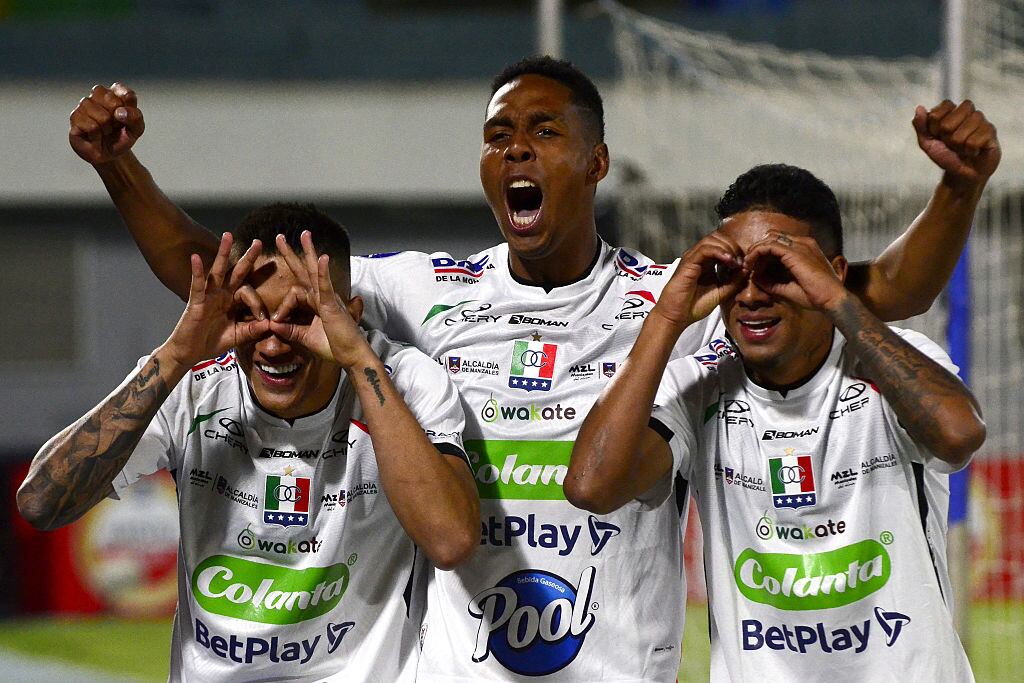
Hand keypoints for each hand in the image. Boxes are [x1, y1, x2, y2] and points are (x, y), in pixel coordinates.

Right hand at [69, 83, 144, 165]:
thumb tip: (119, 112)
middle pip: (114, 102)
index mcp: (115, 93)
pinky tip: (94, 136)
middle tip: (114, 126)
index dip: (130, 111)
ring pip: (103, 116)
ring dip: (107, 129)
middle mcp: (98, 94)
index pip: (127, 94)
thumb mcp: (137, 129)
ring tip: (104, 131)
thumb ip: (135, 117)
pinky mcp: (75, 116)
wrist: (108, 154)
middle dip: (118, 121)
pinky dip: (97, 136)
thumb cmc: (122, 137)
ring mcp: (84, 104)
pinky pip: (92, 127)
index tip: (126, 119)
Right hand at [164, 233, 268, 367]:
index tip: (264, 318)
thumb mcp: (237, 336)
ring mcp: (209, 296)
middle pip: (237, 272)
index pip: (248, 292)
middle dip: (248, 258)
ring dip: (223, 253)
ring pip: (218, 271)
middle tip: (258, 242)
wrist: (190, 354)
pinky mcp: (196, 301)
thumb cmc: (211, 343)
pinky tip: (196, 258)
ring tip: (228, 235)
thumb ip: (252, 329)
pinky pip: (197, 284)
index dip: (257, 304)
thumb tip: (271, 324)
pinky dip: (197, 271)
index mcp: (232, 302)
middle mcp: (221, 294)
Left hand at [271, 231, 369, 368]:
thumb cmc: (333, 347)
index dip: (282, 307)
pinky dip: (323, 272)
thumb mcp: (305, 338)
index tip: (275, 322)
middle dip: (293, 254)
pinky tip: (322, 258)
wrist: (351, 356)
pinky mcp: (332, 305)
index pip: (294, 294)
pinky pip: (325, 285)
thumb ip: (290, 330)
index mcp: (315, 303)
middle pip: (305, 270)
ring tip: (304, 234)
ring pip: (315, 271)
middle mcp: (322, 297)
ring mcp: (327, 299)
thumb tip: (272, 324)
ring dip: (309, 252)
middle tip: (280, 237)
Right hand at [653, 231, 745, 328]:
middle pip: (718, 238)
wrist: (676, 316)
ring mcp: (692, 258)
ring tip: (734, 262)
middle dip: (733, 247)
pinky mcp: (688, 262)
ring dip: (727, 248)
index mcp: (706, 263)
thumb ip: (733, 281)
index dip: (736, 251)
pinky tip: (728, 261)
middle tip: (741, 262)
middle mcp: (698, 257)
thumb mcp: (721, 293)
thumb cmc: (694, 306)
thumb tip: (747, 268)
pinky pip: (705, 249)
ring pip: (712, 239)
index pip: (722, 245)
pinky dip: (719, 251)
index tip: (744, 264)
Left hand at [743, 231, 846, 312]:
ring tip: (748, 264)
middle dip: (758, 249)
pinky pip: (769, 246)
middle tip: (748, 264)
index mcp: (805, 249)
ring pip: (769, 239)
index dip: (763, 252)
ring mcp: (799, 246)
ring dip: (755, 250)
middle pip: (772, 237)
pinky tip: (751, 264)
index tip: (754, 267)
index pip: (779, 242)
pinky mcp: (794, 253)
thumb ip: (772, 283)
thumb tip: (755, 278)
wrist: (832, 299)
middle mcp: (803, 243)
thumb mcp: (788, 288)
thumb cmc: (815, 296)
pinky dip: (757, 253)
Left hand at [913, 100, 999, 187]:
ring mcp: (982, 120)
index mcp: (952, 110)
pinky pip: (975, 140)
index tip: (938, 135)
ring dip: (959, 144)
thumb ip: (921, 126)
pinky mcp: (991, 131)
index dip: (937, 123)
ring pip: (966, 128)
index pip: (946, 105)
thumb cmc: (946, 156)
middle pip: (955, 115)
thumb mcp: (928, 143)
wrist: (961, 175)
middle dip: (948, 135)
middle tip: (952, 144)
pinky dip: (969, 151)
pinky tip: (973, 152)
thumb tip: (919, 107)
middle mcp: (969, 112)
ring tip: (962, 149)